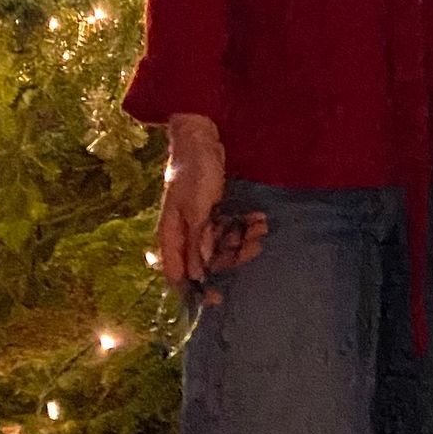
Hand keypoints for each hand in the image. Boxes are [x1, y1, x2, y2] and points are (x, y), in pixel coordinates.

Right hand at [157, 116, 265, 302]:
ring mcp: (199, 222)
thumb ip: (198, 240)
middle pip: (206, 261)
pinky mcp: (213, 211)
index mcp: (171, 236)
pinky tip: (259, 218)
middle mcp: (184, 234)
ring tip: (261, 227)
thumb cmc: (194, 170)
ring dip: (242, 240)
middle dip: (231, 256)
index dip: (197, 289)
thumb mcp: (197, 207)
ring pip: (221, 245)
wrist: (201, 136)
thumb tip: (199, 274)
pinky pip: (229, 228)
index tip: (220, 297)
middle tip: (255, 246)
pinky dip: (243, 226)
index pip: (178, 275)